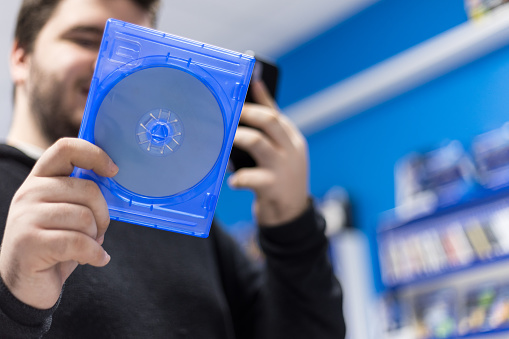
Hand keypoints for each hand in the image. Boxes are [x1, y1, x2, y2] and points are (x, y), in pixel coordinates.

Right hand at [0, 138, 116, 308]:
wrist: (24, 284)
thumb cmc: (53, 244)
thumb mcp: (65, 212)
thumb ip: (81, 195)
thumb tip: (113, 179)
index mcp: (40, 179)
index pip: (66, 148)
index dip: (94, 154)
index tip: (113, 171)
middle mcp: (29, 193)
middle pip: (88, 190)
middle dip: (103, 215)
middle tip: (97, 231)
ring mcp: (26, 217)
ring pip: (86, 218)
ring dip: (95, 238)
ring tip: (87, 246)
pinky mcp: (30, 242)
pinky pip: (79, 243)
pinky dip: (94, 254)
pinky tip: (95, 259)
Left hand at [228, 81, 309, 225]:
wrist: (291, 216)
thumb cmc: (280, 178)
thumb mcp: (283, 151)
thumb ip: (271, 125)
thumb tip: (257, 87)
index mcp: (292, 140)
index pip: (275, 114)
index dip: (254, 102)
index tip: (237, 95)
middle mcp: (291, 151)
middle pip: (269, 121)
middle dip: (245, 113)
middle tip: (226, 114)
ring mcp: (283, 168)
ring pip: (257, 142)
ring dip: (237, 137)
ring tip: (224, 141)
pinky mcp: (273, 188)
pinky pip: (249, 178)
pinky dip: (237, 178)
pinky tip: (233, 181)